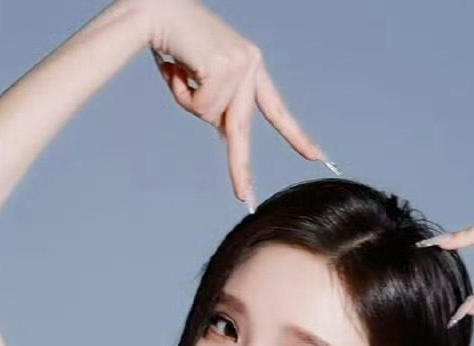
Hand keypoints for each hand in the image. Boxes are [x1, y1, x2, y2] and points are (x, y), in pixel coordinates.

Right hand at [132, 0, 328, 210]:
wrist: (157, 8)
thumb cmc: (175, 42)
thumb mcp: (203, 77)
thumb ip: (218, 103)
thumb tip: (224, 131)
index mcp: (251, 66)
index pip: (276, 108)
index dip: (295, 135)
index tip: (316, 157)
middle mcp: (251, 64)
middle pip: (243, 128)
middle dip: (240, 167)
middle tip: (245, 198)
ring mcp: (240, 65)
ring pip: (212, 116)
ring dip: (188, 100)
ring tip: (178, 71)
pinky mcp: (225, 66)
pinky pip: (202, 106)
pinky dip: (183, 94)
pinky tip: (177, 68)